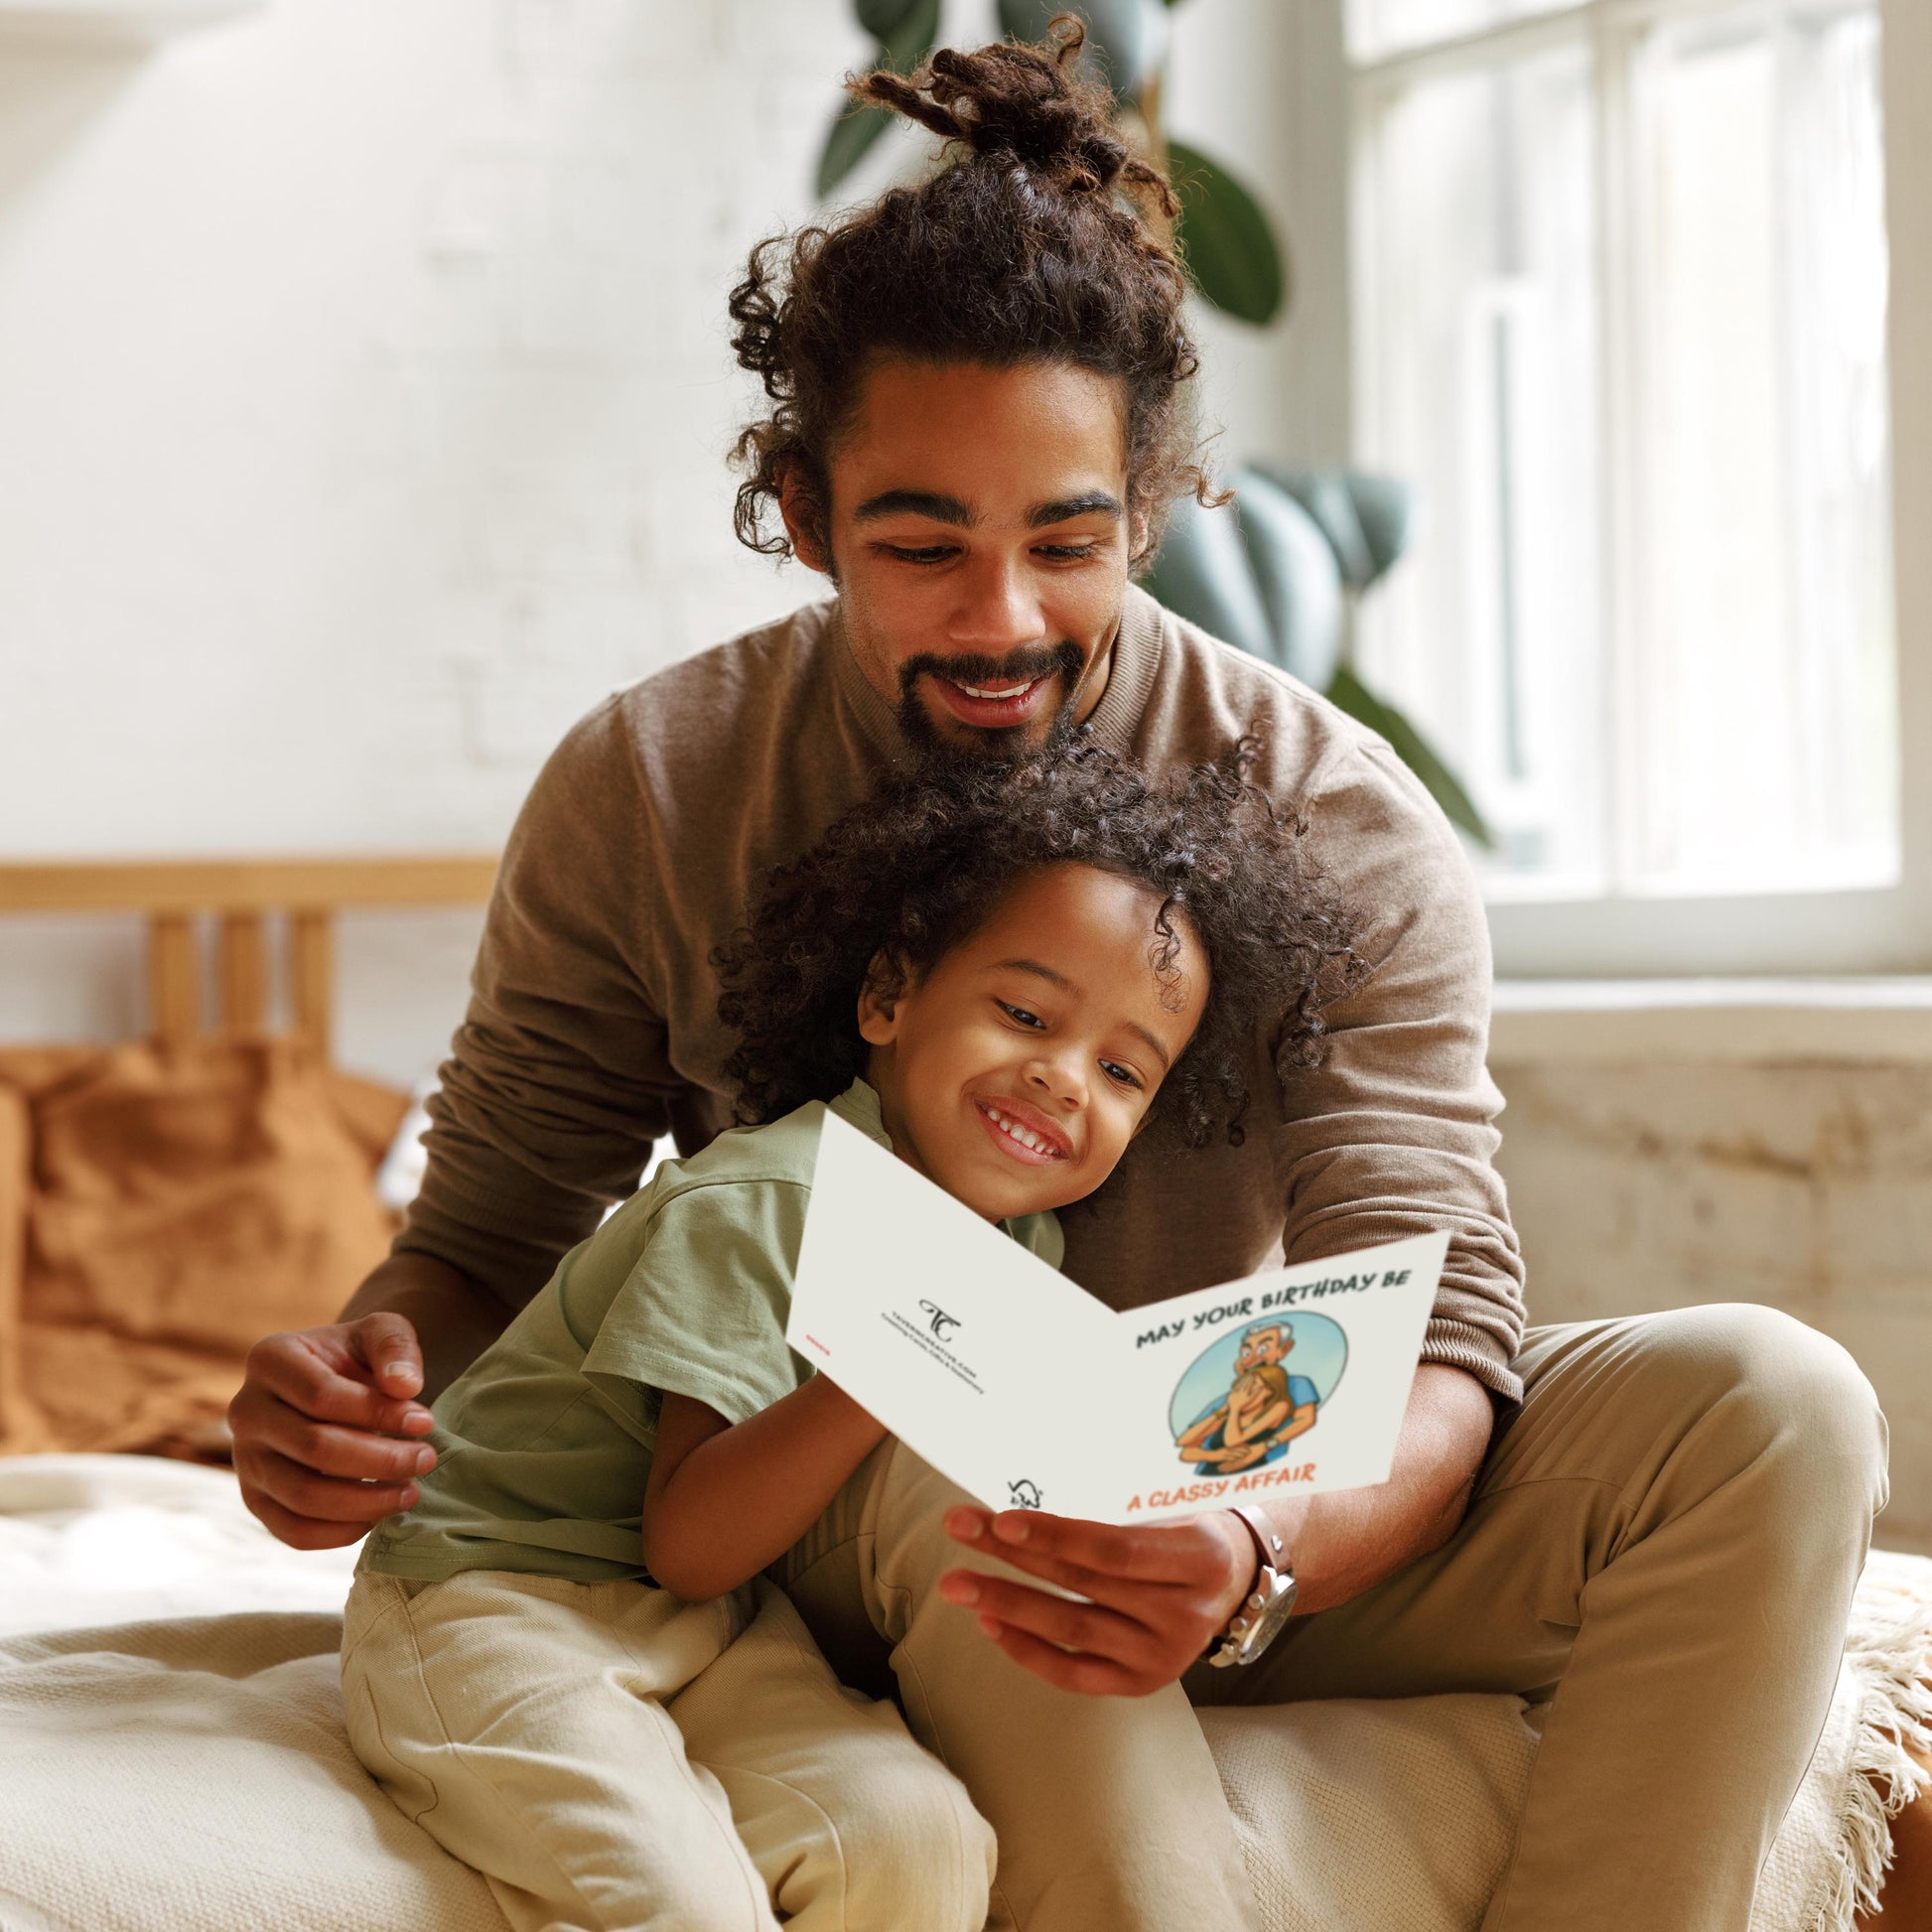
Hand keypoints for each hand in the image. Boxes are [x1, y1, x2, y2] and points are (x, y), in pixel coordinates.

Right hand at [228, 1315, 438, 1549]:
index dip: (378, 1413)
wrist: (333, 1383)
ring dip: (366, 1501)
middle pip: (314, 1447)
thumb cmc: (357, 1357)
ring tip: (410, 1492)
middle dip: (381, 1459)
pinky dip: (339, 1532)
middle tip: (426, 1460)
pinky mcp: (255, 1498)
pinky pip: (291, 1530)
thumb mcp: (381, 1332)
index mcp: (270, 1359)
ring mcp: (245, 1459)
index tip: (425, 1422)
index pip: (321, 1395)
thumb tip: (405, 1388)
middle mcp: (246, 1410)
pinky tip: (378, 1516)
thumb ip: (394, 1347)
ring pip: (302, 1495)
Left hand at [938, 1506, 1255, 1695]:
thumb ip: (1120, 1507)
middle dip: (1012, 1557)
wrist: (1240, 1581)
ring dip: (1006, 1603)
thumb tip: (1032, 1490)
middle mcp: (1186, 1616)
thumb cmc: (1194, 1525)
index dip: (1057, 1536)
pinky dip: (1028, 1650)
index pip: (1116, 1551)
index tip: (1002, 1519)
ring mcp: (1164, 1657)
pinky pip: (1075, 1673)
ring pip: (1071, 1629)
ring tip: (956, 1582)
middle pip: (1083, 1585)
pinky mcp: (1142, 1684)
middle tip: (959, 1528)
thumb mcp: (1174, 1505)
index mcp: (1200, 1559)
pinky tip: (989, 1622)